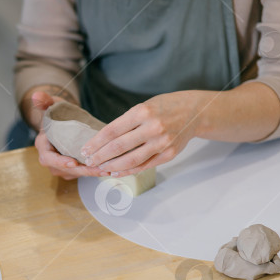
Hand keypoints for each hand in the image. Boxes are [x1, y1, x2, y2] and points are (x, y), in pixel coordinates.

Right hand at [30, 90, 105, 180]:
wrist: (63, 123)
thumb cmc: (57, 115)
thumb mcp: (52, 106)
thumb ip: (45, 101)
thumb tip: (36, 95)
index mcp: (43, 147)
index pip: (48, 158)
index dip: (60, 161)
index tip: (73, 162)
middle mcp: (50, 160)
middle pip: (65, 169)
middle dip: (83, 170)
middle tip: (99, 168)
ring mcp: (61, 167)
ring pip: (75, 173)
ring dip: (91, 172)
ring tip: (107, 169)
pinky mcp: (71, 170)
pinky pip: (82, 172)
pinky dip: (93, 172)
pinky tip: (108, 169)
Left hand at [81, 91, 210, 176]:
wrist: (195, 111)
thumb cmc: (164, 107)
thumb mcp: (143, 107)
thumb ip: (125, 123)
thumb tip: (101, 141)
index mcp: (142, 112)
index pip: (111, 131)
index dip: (95, 143)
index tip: (84, 149)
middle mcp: (152, 127)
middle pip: (118, 147)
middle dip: (99, 156)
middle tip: (88, 161)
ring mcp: (162, 142)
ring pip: (130, 160)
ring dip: (111, 166)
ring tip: (99, 168)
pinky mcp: (169, 154)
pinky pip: (144, 166)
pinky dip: (128, 171)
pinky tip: (116, 172)